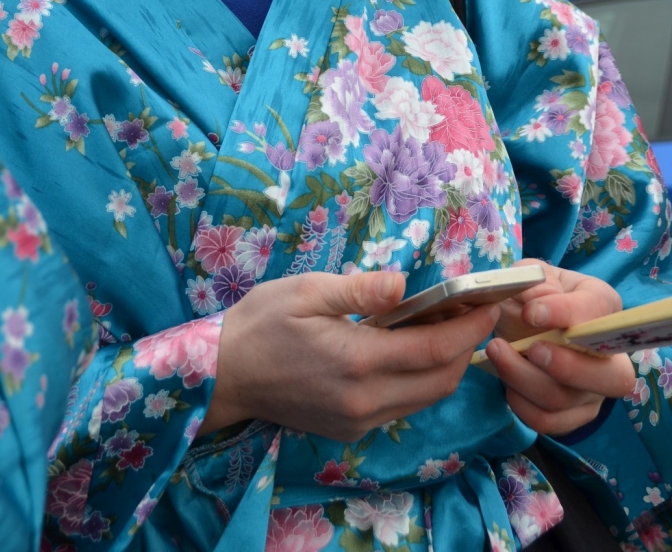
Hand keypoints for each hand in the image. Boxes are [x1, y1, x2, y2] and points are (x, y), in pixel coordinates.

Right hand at [200, 271, 498, 440]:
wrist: (224, 374)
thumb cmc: (262, 322)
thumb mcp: (306, 291)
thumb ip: (359, 289)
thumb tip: (405, 284)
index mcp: (357, 360)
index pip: (434, 349)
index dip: (469, 328)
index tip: (489, 304)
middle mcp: (365, 400)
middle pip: (440, 381)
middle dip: (466, 347)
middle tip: (474, 312)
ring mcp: (358, 421)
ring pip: (425, 399)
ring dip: (445, 366)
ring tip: (448, 327)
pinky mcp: (349, 430)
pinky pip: (402, 408)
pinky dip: (420, 381)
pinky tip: (411, 351)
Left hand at [485, 258, 635, 435]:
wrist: (521, 321)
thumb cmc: (533, 295)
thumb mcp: (530, 275)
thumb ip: (533, 281)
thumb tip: (537, 305)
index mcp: (603, 305)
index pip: (598, 313)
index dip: (566, 315)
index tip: (531, 313)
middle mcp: (611, 355)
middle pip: (611, 377)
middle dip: (566, 366)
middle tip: (530, 348)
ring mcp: (594, 390)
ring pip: (566, 399)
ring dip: (523, 378)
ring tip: (496, 351)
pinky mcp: (573, 414)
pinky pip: (549, 421)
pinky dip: (521, 403)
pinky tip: (506, 382)